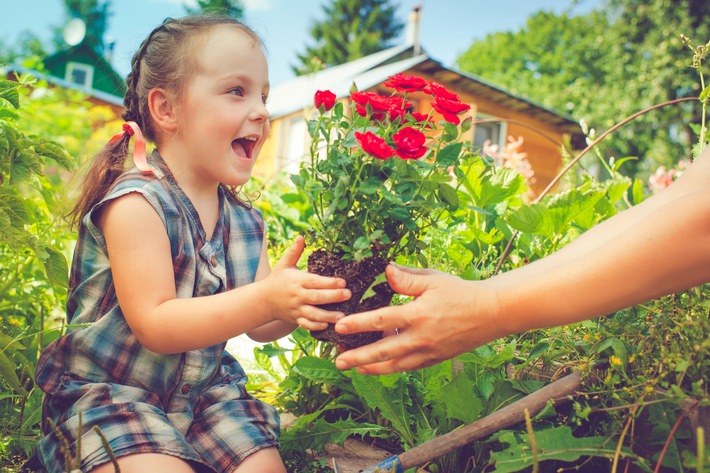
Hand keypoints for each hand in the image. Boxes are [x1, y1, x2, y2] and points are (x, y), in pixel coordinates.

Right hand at [264, 236, 350, 329]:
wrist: (263, 300)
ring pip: (313, 314)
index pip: (315, 281)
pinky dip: (316, 326)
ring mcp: (296, 309)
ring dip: (328, 316)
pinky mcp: (296, 319)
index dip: (329, 282)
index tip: (343, 282)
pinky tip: (327, 326)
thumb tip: (301, 236)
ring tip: (343, 317)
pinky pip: (306, 324)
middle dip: (333, 297)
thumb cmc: (278, 279)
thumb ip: (295, 251)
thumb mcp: (285, 264)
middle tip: (348, 295)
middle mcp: (298, 296)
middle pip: (317, 297)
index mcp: (297, 281)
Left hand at [334, 264, 503, 373]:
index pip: (381, 320)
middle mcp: (421, 338)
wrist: (490, 313)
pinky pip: (409, 367)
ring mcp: (428, 351)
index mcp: (418, 315)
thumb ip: (407, 279)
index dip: (358, 324)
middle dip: (358, 357)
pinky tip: (380, 367)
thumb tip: (386, 271)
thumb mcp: (433, 280)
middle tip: (339, 361)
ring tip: (354, 368)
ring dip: (372, 368)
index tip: (340, 326)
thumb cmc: (460, 292)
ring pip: (395, 365)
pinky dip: (392, 368)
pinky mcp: (435, 359)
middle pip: (383, 351)